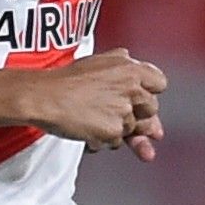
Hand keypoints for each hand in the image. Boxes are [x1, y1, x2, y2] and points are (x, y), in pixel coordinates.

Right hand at [26, 48, 167, 156]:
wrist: (44, 96)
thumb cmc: (66, 80)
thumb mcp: (97, 61)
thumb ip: (120, 62)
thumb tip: (136, 64)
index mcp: (130, 68)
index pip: (160, 83)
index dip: (149, 93)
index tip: (138, 99)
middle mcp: (132, 88)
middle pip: (151, 109)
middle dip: (137, 114)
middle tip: (113, 112)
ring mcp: (124, 111)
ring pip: (133, 129)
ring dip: (117, 129)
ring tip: (93, 118)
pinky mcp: (113, 131)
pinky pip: (116, 143)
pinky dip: (103, 140)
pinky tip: (87, 130)